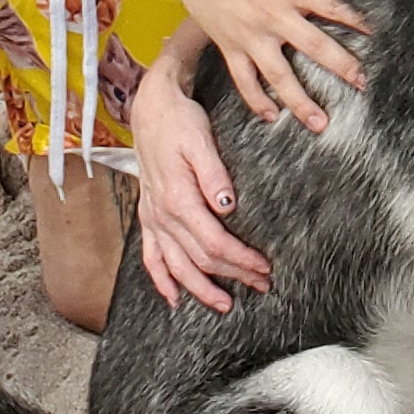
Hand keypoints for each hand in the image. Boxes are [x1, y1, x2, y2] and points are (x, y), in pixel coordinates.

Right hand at [125, 32, 273, 311]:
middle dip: (232, 276)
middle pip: (200, 258)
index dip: (240, 259)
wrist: (150, 109)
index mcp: (178, 199)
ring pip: (176, 266)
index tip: (264, 267)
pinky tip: (174, 298)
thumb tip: (228, 206)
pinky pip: (151, 257)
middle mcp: (162, 215)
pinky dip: (161, 280)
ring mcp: (152, 218)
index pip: (214, 242)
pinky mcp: (148, 216)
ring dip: (199, 289)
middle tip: (261, 285)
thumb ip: (214, 174)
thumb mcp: (200, 140)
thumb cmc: (179, 121)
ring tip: (224, 305)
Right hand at [150, 0, 365, 129]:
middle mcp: (273, 16)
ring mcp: (249, 35)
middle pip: (314, 48)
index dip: (354, 21)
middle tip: (362, 84)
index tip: (372, 35)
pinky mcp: (228, 46)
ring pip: (279, 76)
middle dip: (341, 67)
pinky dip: (256, 101)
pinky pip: (244, 80)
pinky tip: (271, 116)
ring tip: (320, 122)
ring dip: (301, 101)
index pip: (331, 8)